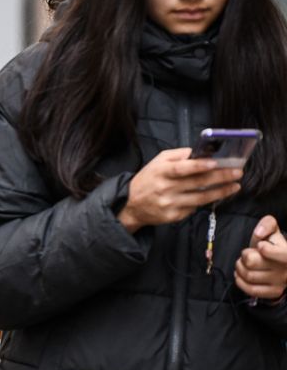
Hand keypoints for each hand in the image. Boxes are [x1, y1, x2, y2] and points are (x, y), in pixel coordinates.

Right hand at [118, 148, 242, 233]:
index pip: (182, 168)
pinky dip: (208, 200)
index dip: (200, 165)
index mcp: (161, 172)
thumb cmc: (149, 179)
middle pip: (197, 182)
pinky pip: (195, 207)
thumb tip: (201, 153)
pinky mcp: (174, 216)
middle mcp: (165, 188)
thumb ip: (178, 156)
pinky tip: (218, 195)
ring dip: (221, 191)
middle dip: (220, 177)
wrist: (131, 204)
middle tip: (237, 172)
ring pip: (201, 198)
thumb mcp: (158, 162)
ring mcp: (170, 204)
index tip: (216, 162)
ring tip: (235, 185)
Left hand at [235, 215, 286, 302]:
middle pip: (253, 263)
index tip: (260, 246)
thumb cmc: (273, 245)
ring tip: (243, 263)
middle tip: (246, 254)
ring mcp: (281, 282)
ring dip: (240, 268)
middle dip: (244, 256)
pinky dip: (240, 281)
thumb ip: (268, 223)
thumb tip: (259, 233)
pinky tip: (240, 275)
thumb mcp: (273, 231)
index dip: (265, 249)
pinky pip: (251, 290)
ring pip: (249, 276)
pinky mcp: (273, 292)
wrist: (280, 263)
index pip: (278, 254)